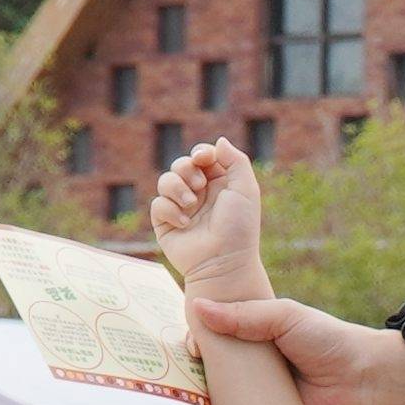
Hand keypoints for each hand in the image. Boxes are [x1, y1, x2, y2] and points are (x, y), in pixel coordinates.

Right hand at [148, 140, 269, 302]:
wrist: (223, 263)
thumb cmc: (239, 228)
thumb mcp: (245, 189)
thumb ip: (235, 160)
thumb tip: (218, 141)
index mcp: (219, 183)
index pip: (202, 157)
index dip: (200, 153)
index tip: (203, 158)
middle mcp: (199, 193)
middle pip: (180, 164)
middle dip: (186, 169)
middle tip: (199, 185)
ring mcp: (181, 208)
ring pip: (165, 180)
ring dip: (176, 188)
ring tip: (191, 204)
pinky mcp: (166, 223)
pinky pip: (158, 204)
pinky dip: (170, 210)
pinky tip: (185, 223)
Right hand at [181, 290, 404, 404]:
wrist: (366, 380)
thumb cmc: (329, 340)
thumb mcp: (285, 318)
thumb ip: (243, 315)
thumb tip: (197, 308)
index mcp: (258, 335)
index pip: (218, 335)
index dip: (199, 339)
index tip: (189, 344)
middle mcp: (255, 365)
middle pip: (214, 368)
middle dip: (194, 371)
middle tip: (182, 373)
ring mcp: (261, 394)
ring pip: (221, 398)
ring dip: (202, 398)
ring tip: (190, 397)